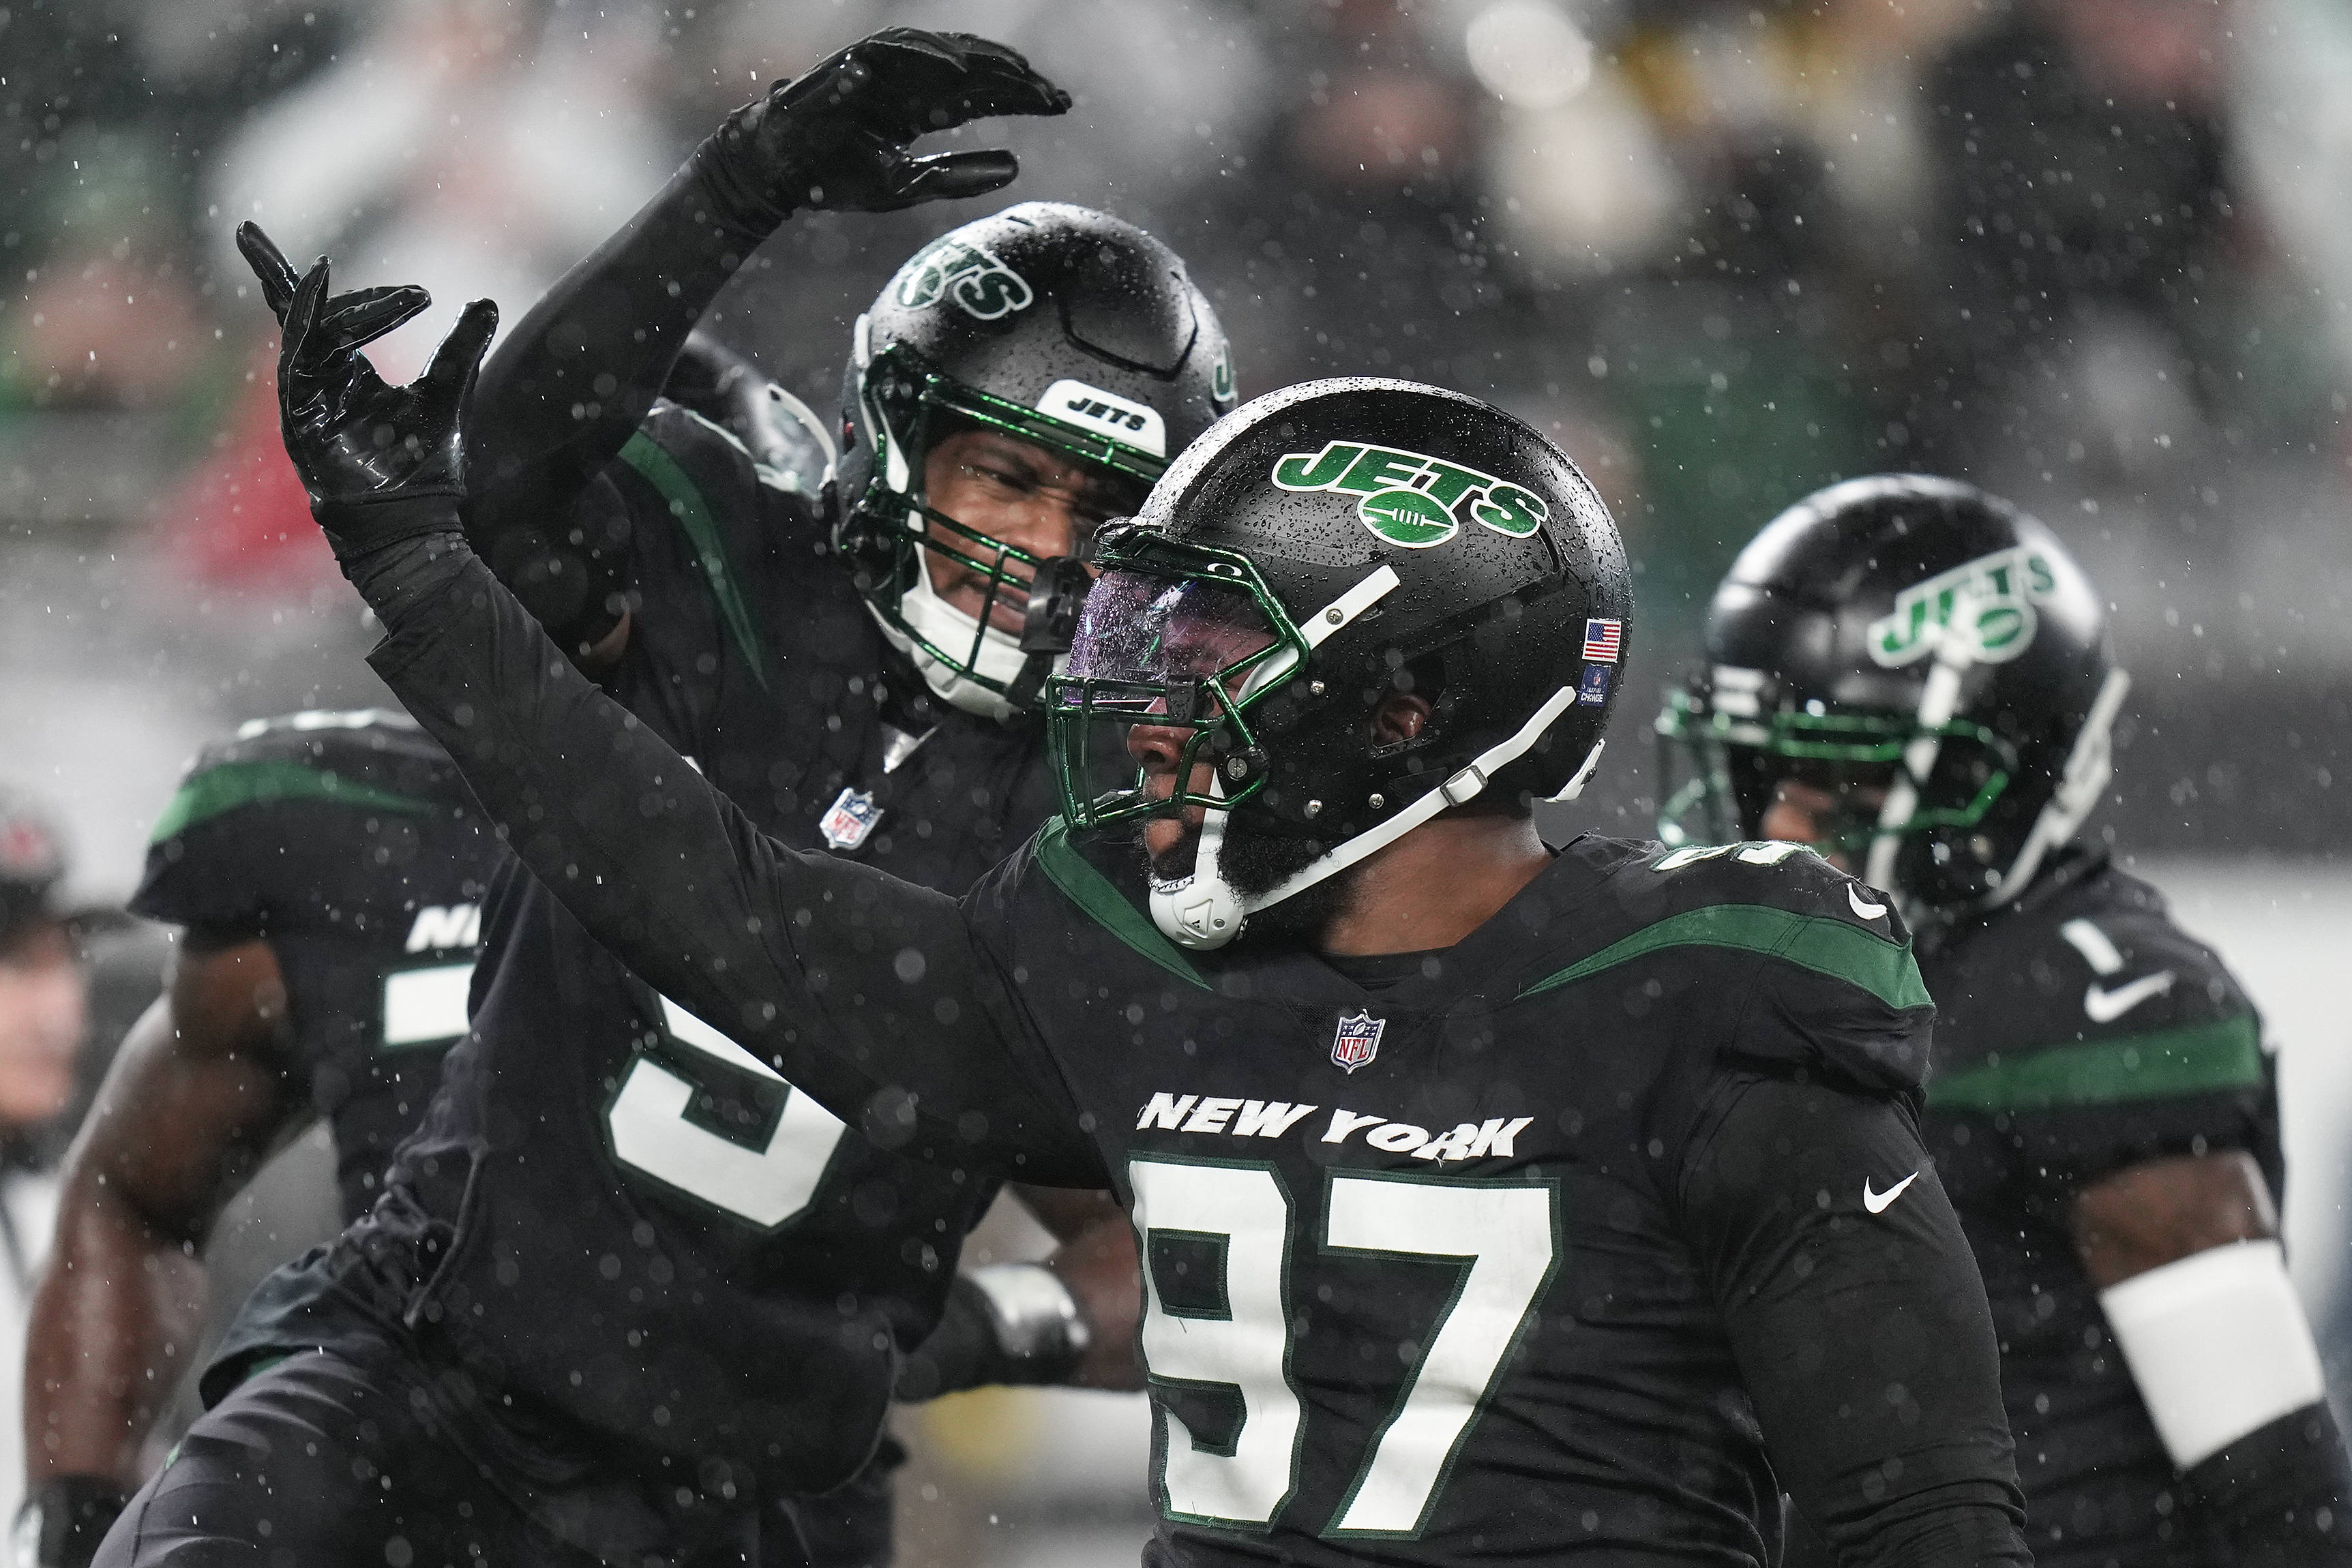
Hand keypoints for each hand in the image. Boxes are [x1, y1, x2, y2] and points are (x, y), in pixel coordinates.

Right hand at [247, 239, 494, 527]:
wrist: (416, 519)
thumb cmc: (426, 465)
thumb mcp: (449, 391)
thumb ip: (461, 348)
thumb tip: (488, 302)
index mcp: (346, 370)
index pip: (324, 315)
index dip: (330, 286)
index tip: (414, 290)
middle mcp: (319, 379)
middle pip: (290, 313)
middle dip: (273, 269)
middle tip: (259, 235)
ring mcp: (304, 400)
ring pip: (298, 334)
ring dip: (310, 299)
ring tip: (320, 266)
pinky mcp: (299, 418)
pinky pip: (295, 362)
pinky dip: (303, 326)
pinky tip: (310, 292)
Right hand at [698, 28, 1069, 223]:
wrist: (780, 176)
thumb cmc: (838, 179)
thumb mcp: (907, 186)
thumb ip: (957, 176)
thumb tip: (1015, 166)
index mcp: (922, 109)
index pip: (983, 96)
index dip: (1022, 98)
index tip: (1061, 106)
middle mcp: (909, 84)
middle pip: (973, 71)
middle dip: (1015, 79)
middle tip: (1056, 94)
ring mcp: (882, 71)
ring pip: (941, 51)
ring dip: (981, 58)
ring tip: (1020, 72)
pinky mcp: (853, 64)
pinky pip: (891, 48)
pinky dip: (924, 54)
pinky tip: (959, 66)